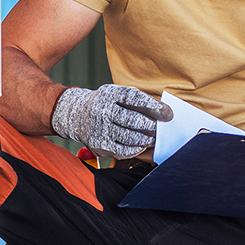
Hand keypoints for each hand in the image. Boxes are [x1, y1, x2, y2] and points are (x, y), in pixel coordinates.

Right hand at [52, 85, 171, 158]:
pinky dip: (136, 149)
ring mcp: (100, 128)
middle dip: (152, 126)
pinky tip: (141, 145)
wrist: (77, 115)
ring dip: (146, 139)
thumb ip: (136, 101)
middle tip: (162, 129)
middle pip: (133, 120)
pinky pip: (123, 151)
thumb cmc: (106, 104)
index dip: (153, 106)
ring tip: (154, 138)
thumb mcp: (116, 94)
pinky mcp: (99, 145)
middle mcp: (102, 110)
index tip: (168, 113)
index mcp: (109, 93)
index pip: (134, 98)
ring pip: (130, 137)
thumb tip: (163, 113)